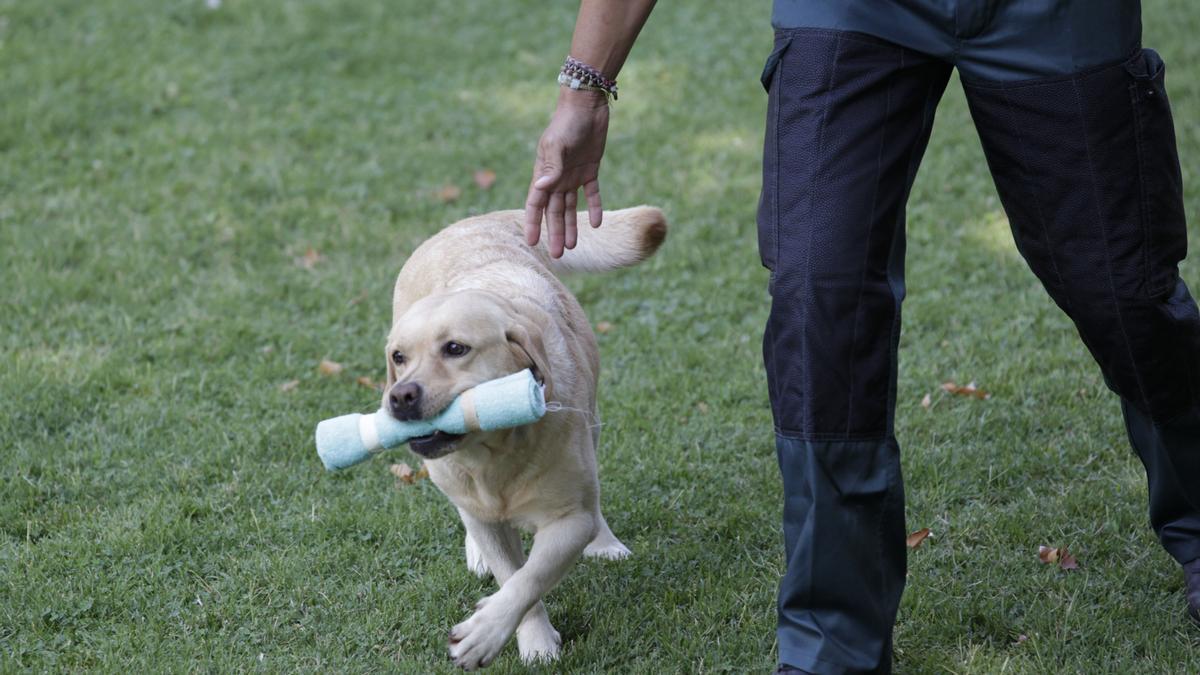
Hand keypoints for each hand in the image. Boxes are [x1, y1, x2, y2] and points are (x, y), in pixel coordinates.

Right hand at [524, 89, 609, 257]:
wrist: (587, 104)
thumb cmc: (567, 122)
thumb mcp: (558, 145)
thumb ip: (551, 167)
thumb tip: (542, 189)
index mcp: (544, 173)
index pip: (535, 204)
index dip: (533, 223)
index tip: (532, 243)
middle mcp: (556, 177)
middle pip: (554, 211)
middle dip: (554, 232)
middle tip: (558, 256)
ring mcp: (573, 175)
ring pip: (571, 206)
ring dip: (571, 226)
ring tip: (572, 246)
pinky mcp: (590, 170)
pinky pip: (592, 194)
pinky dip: (595, 207)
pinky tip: (597, 224)